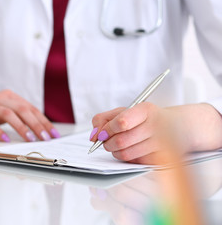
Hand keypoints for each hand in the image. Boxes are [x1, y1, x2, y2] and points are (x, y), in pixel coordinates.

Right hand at [0, 90, 58, 141]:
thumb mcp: (3, 111)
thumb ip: (18, 117)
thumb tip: (40, 131)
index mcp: (9, 97)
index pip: (31, 109)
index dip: (43, 121)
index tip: (54, 135)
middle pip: (22, 109)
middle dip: (36, 125)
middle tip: (45, 138)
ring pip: (7, 114)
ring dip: (20, 127)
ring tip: (29, 139)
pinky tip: (4, 140)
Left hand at [89, 102, 221, 163]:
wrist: (179, 127)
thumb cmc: (145, 118)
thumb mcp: (125, 111)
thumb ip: (103, 119)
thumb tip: (93, 137)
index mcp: (145, 110)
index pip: (121, 122)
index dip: (106, 130)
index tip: (101, 134)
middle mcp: (156, 126)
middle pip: (121, 141)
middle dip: (107, 143)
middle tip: (107, 142)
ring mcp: (161, 144)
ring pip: (125, 154)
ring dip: (115, 152)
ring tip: (117, 146)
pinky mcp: (161, 158)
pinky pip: (134, 162)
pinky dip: (126, 158)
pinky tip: (131, 150)